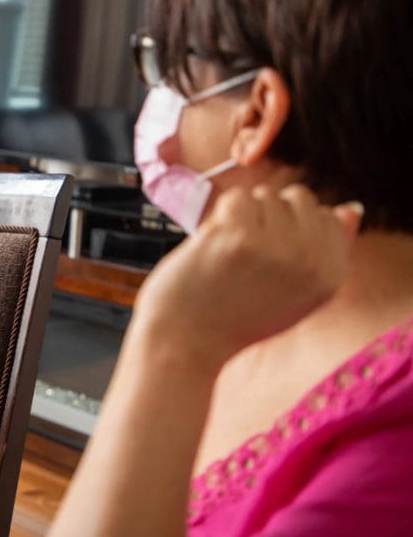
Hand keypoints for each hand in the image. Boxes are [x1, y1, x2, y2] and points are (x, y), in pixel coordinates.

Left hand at [133, 185, 362, 367]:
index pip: (327, 216)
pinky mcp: (239, 237)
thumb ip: (325, 253)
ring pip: (264, 195)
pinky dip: (219, 216)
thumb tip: (350, 208)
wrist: (186, 342)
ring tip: (228, 254)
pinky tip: (211, 246)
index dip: (291, 226)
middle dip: (268, 215)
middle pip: (297, 198)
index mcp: (330, 276)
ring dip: (240, 216)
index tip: (267, 255)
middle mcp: (311, 261)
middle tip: (245, 254)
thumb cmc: (235, 317)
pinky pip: (236, 198)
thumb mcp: (296, 296)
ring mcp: (276, 247)